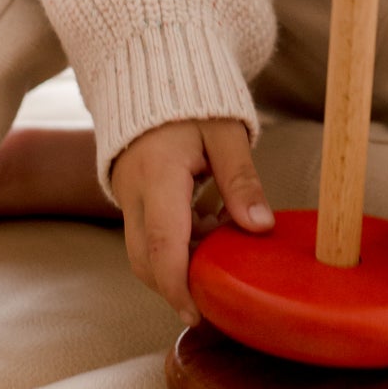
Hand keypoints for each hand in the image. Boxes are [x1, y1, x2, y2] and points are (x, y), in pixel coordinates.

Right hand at [110, 117, 273, 325]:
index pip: (164, 244)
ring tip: (222, 253)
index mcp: (158, 175)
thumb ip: (241, 181)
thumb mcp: (226, 134)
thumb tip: (260, 227)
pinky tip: (211, 229)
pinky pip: (148, 235)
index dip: (179, 285)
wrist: (152, 75)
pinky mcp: (132, 198)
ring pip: (144, 252)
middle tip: (216, 299)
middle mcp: (134, 192)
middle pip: (145, 260)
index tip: (198, 313)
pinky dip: (177, 245)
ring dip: (179, 264)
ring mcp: (128, 197)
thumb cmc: (193, 102)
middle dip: (177, 287)